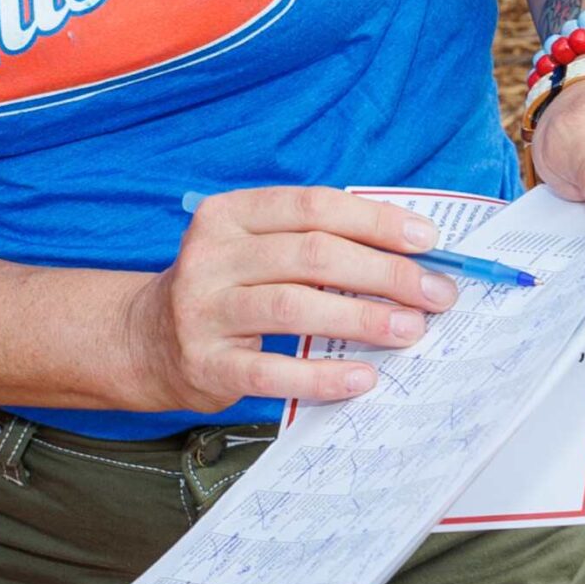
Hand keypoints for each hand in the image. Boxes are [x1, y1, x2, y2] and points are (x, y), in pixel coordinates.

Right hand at [126, 186, 460, 411]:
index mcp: (228, 215)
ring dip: (362, 317)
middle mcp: (210, 257)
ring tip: (412, 329)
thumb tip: (409, 255)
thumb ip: (313, 241)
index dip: (374, 221)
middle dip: (384, 273)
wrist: (148, 340)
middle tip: (435, 294)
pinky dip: (322, 376)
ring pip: (293, 307)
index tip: (427, 241)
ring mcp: (203, 311)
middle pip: (310, 255)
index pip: (311, 206)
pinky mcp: (205, 363)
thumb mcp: (254, 248)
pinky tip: (363, 378)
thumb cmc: (227, 288)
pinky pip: (271, 371)